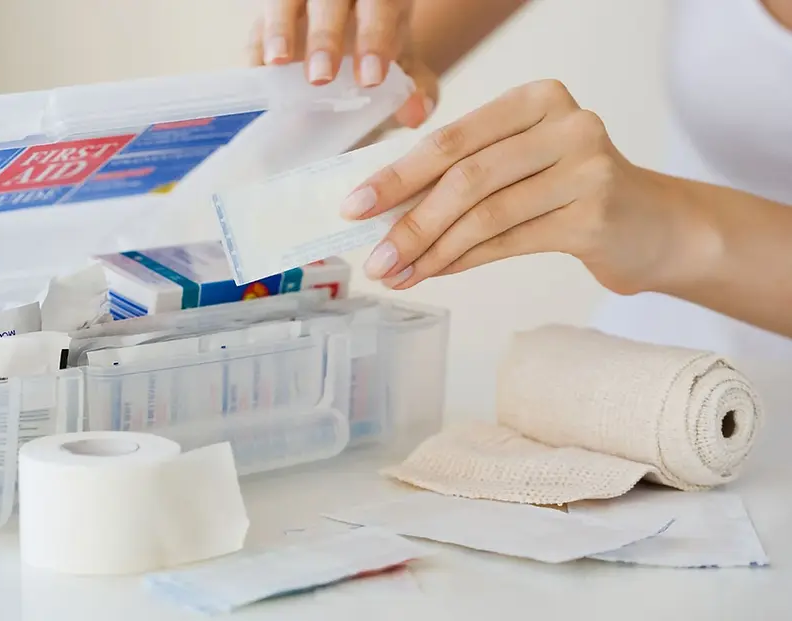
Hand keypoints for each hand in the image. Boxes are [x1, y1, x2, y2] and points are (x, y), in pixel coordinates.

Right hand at [247, 0, 437, 127]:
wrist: (355, 35)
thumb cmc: (380, 47)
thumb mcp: (404, 65)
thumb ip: (417, 87)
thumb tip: (417, 113)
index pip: (380, 6)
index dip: (374, 38)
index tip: (371, 79)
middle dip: (325, 36)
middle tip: (321, 78)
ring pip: (285, 0)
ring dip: (279, 29)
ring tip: (277, 62)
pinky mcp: (272, 12)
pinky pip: (257, 26)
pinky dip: (256, 48)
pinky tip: (257, 73)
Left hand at [341, 79, 697, 295]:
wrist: (651, 226)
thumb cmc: (569, 192)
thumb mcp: (517, 165)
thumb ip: (462, 175)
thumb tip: (384, 212)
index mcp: (535, 99)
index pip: (452, 138)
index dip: (397, 175)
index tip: (355, 207)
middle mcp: (565, 124)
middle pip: (466, 176)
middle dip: (408, 220)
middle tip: (372, 256)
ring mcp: (585, 167)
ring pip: (485, 214)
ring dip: (432, 251)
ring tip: (396, 274)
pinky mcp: (594, 214)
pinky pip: (509, 241)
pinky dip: (463, 261)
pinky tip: (435, 273)